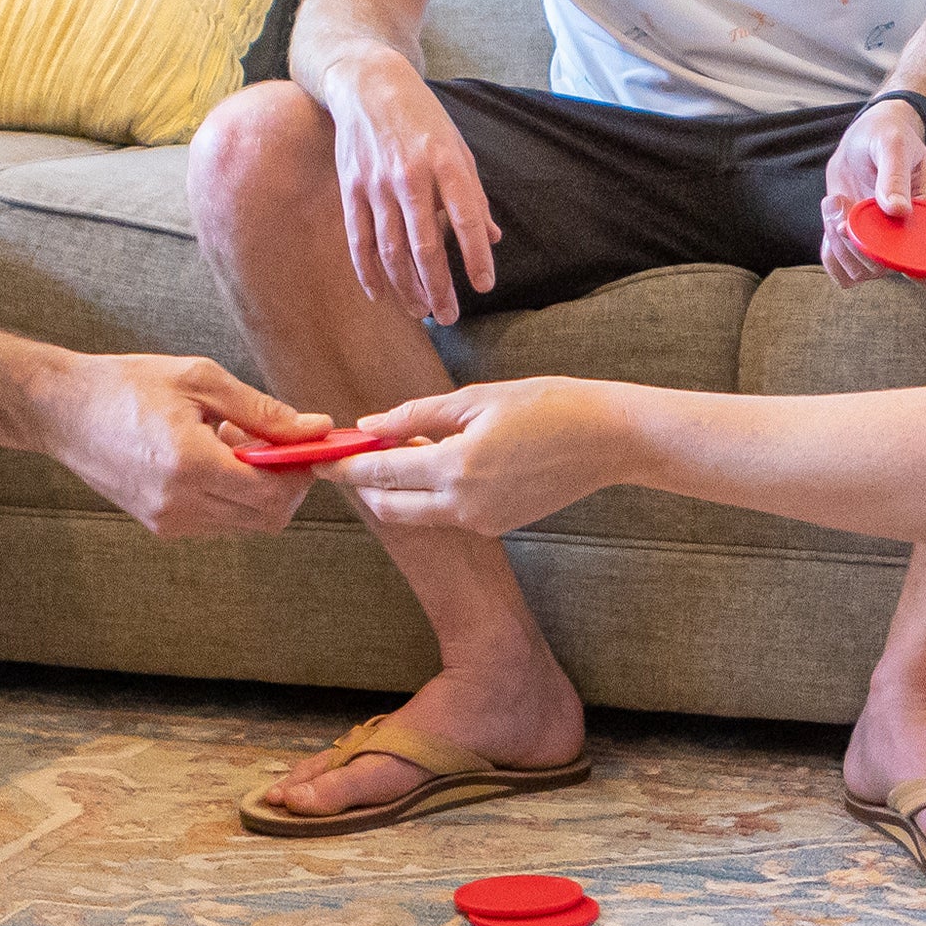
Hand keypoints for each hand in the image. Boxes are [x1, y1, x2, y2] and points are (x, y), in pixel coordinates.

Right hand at [49, 353, 324, 537]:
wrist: (62, 410)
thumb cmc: (127, 385)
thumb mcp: (200, 380)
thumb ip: (261, 411)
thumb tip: (314, 428)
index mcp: (189, 464)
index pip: (273, 494)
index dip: (302, 472)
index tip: (309, 444)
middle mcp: (178, 504)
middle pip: (266, 518)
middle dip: (287, 485)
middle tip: (278, 443)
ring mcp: (167, 521)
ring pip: (244, 523)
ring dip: (258, 489)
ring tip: (234, 442)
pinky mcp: (159, 526)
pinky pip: (218, 521)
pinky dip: (231, 494)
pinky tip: (213, 457)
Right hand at [326, 52, 498, 323]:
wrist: (368, 84)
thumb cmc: (422, 119)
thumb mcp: (457, 147)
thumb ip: (474, 196)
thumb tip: (491, 239)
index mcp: (446, 163)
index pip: (466, 219)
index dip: (476, 257)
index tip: (484, 287)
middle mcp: (410, 176)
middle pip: (425, 245)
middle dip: (439, 287)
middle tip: (450, 316)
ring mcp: (376, 184)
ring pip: (391, 250)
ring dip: (407, 287)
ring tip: (422, 312)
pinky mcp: (352, 189)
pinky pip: (360, 240)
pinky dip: (369, 272)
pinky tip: (381, 295)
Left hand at [344, 378, 626, 538]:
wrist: (608, 439)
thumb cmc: (547, 406)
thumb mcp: (476, 400)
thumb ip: (417, 417)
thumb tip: (369, 426)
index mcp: (455, 468)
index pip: (379, 474)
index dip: (344, 467)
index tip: (318, 459)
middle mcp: (464, 505)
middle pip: (390, 507)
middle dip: (364, 486)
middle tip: (349, 459)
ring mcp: (482, 521)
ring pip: (418, 512)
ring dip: (398, 488)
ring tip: (395, 452)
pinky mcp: (498, 525)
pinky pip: (449, 512)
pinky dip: (432, 492)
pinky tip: (438, 462)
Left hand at [817, 96, 925, 286]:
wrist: (863, 141)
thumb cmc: (887, 136)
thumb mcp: (893, 144)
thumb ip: (895, 176)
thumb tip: (898, 210)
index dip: (901, 254)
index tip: (873, 227)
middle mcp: (909, 237)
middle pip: (886, 268)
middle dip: (856, 242)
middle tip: (843, 202)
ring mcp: (884, 246)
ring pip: (860, 271)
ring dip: (838, 242)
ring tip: (834, 201)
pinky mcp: (859, 248)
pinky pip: (842, 271)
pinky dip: (830, 253)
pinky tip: (831, 219)